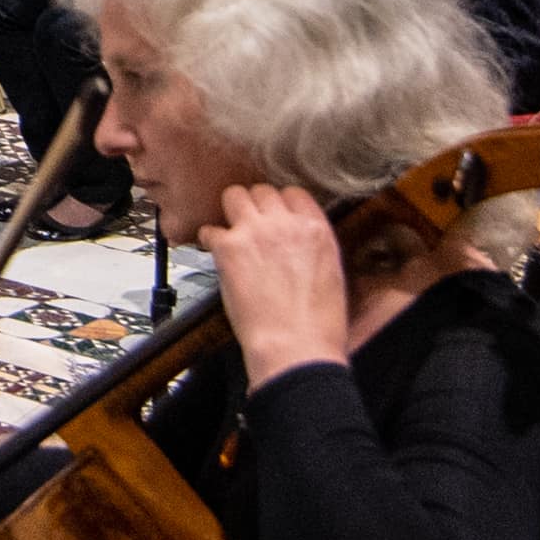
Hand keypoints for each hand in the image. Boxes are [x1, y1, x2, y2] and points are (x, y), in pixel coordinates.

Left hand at [202, 182, 350, 375]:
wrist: (297, 348)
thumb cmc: (316, 326)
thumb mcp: (331, 275)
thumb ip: (312, 248)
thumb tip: (297, 246)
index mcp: (316, 230)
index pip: (294, 194)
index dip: (280, 204)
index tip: (273, 215)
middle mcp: (286, 224)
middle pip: (262, 190)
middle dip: (254, 206)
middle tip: (248, 224)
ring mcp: (256, 232)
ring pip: (235, 195)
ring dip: (230, 213)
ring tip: (229, 231)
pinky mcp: (230, 248)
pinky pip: (210, 229)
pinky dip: (208, 240)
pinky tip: (212, 252)